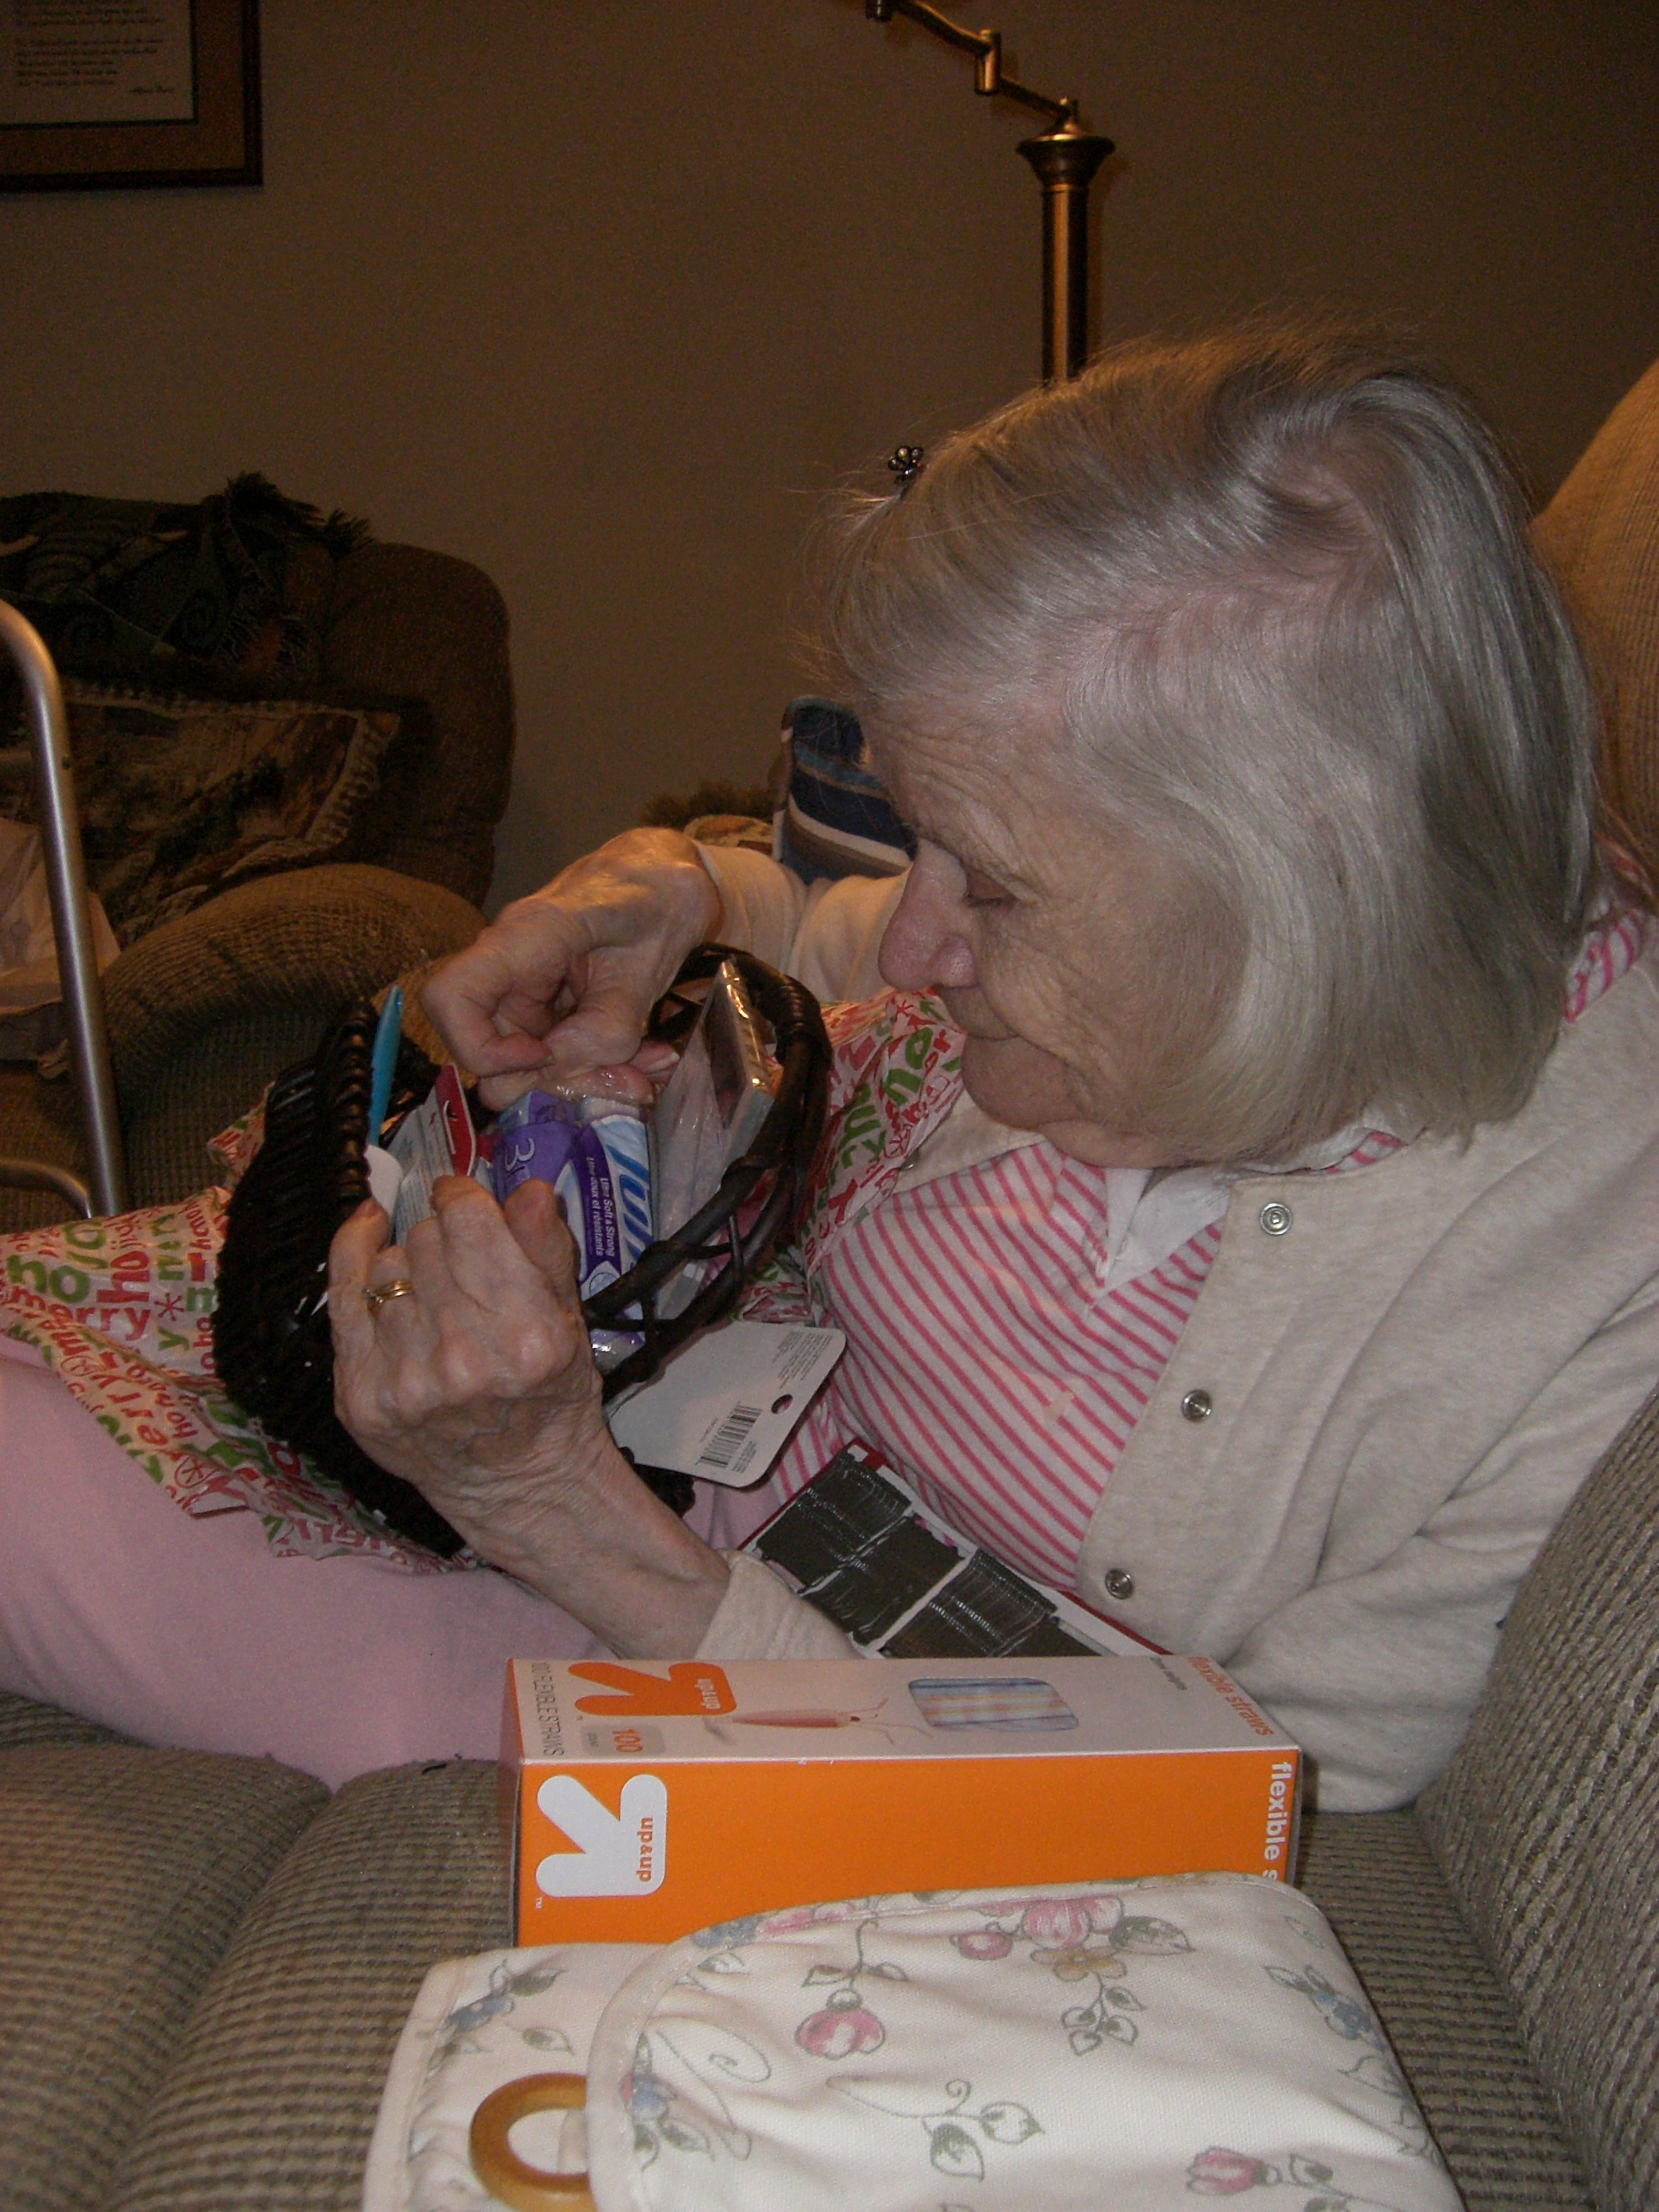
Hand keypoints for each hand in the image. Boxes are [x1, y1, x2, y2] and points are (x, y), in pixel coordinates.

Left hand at [328, 1174, 729, 1650]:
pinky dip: (353, 1256)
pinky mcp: (360, 1397)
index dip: (463, 1196)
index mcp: (526, 1336)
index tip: (465, 1201)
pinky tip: (369, 1234)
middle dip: (444, 1237)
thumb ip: (547, 1248)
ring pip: (388, 1267)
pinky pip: (342, 1298)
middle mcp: (462, 1359)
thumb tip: (526, 1187)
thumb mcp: (570, 1319)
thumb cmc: (550, 1397)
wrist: (515, 1483)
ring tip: (435, 1291)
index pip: (468, 1221)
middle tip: (461, 1263)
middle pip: (427, 1240)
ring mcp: (404, 1382)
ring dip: (411, 1264)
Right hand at [421, 828, 719, 1107]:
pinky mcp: (546, 1006)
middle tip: (627, 1080)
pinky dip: (598, 1068)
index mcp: (526, 938)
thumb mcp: (650, 964)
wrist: (668, 873)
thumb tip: (559, 1068)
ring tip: (648, 1069)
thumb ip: (606, 1023)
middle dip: (555, 1082)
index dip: (479, 1047)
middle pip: (488, 1052)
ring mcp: (525, 989)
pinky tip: (644, 1058)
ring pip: (526, 1065)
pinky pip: (555, 1054)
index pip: (449, 999)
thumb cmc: (659, 896)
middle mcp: (511, 966)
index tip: (541, 1055)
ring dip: (587, 1080)